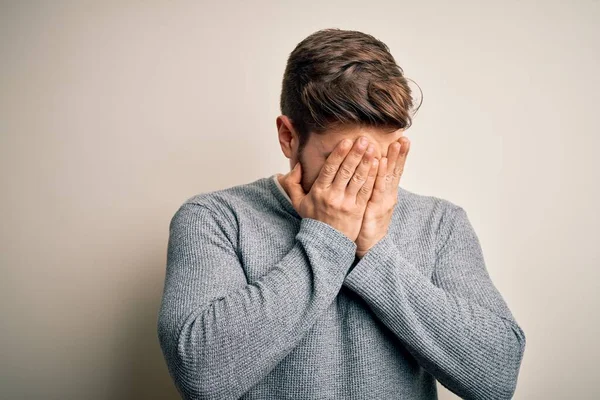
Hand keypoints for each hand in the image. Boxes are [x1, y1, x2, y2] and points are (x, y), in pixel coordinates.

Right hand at [279, 136, 378, 241]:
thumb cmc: (313, 221)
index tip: (346, 141)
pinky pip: (366, 190)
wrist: (325, 244)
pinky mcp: (358, 210)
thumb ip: (292, 183)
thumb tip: (297, 166)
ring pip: (358, 179)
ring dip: (366, 162)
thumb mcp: (297, 202)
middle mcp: (333, 196)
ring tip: (373, 148)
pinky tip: (378, 165)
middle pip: (346, 171)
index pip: (330, 169)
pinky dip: (372, 177)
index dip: (339, 154)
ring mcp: (347, 203)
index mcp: (319, 192)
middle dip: (355, 153)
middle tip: (363, 139)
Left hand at [355, 136, 410, 258]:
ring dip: (393, 159)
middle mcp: (388, 196)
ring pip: (389, 177)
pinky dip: (379, 174)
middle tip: (404, 138)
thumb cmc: (367, 225)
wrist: (369, 247)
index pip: (394, 171)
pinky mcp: (375, 208)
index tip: (402, 140)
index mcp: (387, 194)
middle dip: (400, 154)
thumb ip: (373, 188)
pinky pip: (377, 188)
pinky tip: (380, 162)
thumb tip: (372, 173)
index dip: (399, 156)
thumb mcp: (372, 205)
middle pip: (395, 171)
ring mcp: (383, 202)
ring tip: (397, 144)